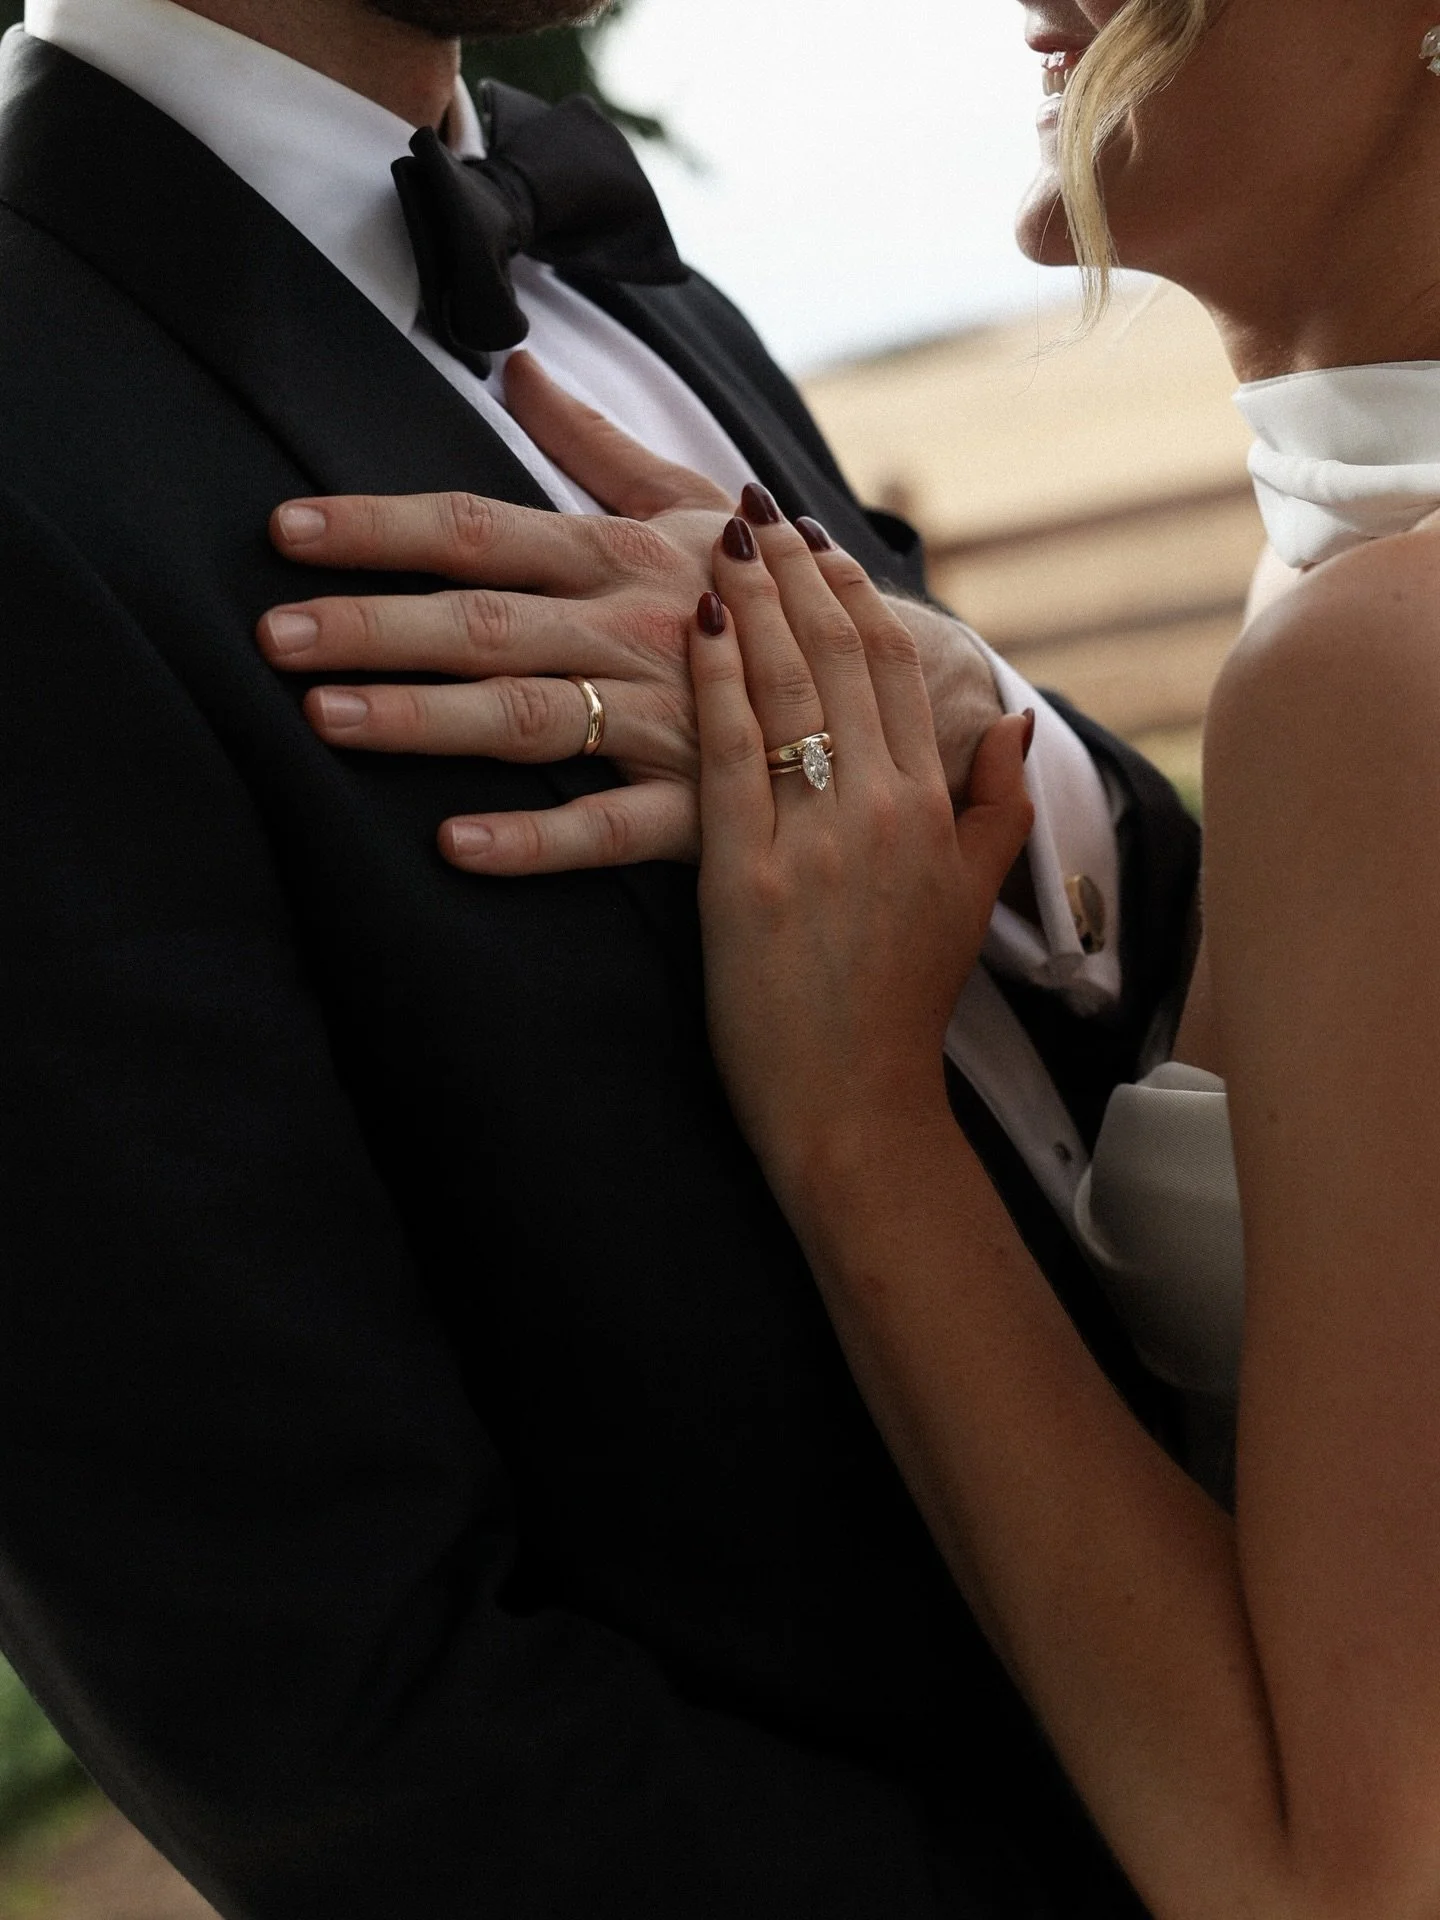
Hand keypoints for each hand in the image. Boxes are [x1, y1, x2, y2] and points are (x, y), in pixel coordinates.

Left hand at [257, 354, 1004, 873]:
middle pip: (486, 619)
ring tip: (325, 719)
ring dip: (425, 719)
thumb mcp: (696, 507)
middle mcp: (639, 628)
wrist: (908, 689)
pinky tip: (455, 847)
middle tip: (272, 634)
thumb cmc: (778, 592)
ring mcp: (671, 719)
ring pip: (530, 714)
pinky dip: (537, 840)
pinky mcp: (705, 809)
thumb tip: (519, 368)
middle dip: (375, 623)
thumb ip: (599, 446)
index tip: (286, 531)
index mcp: (626, 556)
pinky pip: (613, 828)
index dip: (381, 528)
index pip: (483, 527)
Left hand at [690, 510, 1032, 1199]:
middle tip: (756, 506)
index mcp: (930, 808)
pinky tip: (694, 622)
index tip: (819, 540)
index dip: (855, 594)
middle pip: (836, 658)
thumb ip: (996, 803)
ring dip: (752, 601)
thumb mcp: (970, 898)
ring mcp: (812, 839)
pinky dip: (713, 679)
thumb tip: (1012, 716)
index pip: (894, 669)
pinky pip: (729, 752)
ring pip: (784, 688)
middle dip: (795, 572)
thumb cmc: (900, 1005)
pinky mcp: (744, 874)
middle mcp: (878, 809)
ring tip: (722, 536)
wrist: (852, 1103)